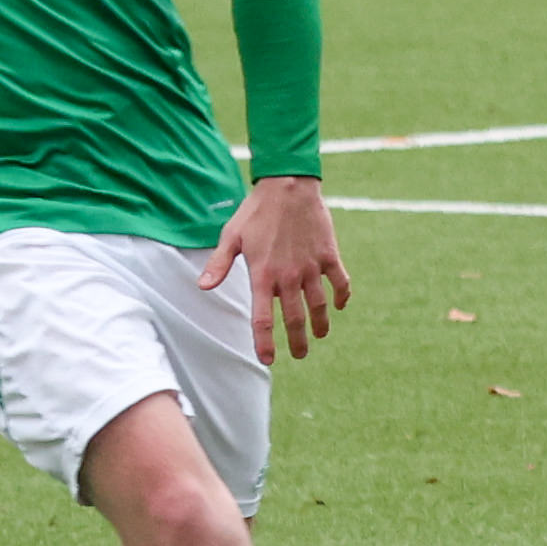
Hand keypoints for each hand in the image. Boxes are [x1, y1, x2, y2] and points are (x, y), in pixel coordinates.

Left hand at [201, 175, 349, 365]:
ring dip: (321, 324)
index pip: (263, 319)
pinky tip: (340, 305)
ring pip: (320, 306)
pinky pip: (341, 282)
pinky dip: (343, 296)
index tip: (268, 360)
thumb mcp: (231, 236)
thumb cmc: (255, 211)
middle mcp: (289, 276)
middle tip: (299, 355)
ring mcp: (312, 267)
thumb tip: (203, 287)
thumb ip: (219, 264)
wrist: (289, 186)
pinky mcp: (329, 255)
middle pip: (295, 319)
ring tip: (319, 336)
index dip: (265, 343)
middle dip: (298, 342)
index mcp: (262, 275)